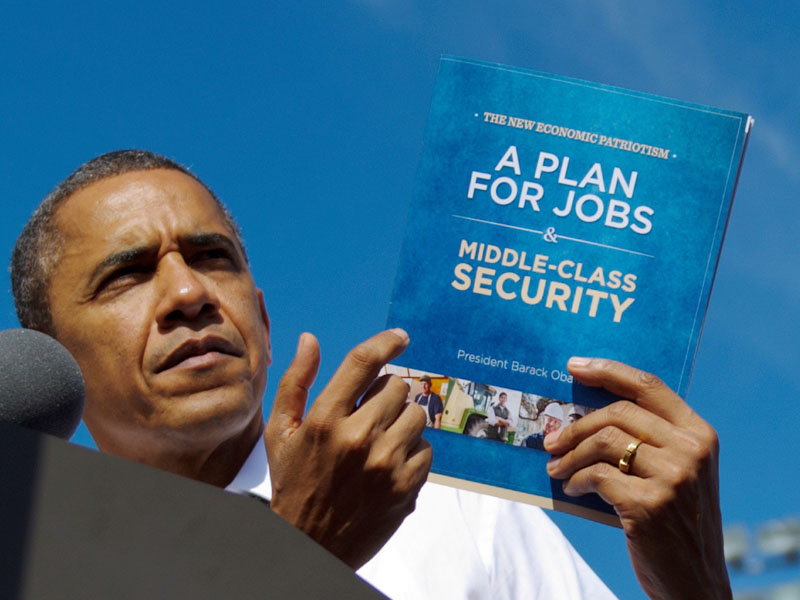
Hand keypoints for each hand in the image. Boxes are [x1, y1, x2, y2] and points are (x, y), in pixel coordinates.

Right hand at [264, 328, 431, 568]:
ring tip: (379, 440)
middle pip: (397, 387)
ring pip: (416, 415)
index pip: (364, 362)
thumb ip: (295, 382)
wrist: (311, 545)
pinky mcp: (407, 487)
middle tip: (369, 415)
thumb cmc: (294, 483)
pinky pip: (427, 448)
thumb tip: (310, 339)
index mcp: (325, 420)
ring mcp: (386, 464)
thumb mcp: (280, 433)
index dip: (386, 342)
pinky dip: (412, 451)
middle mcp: (358, 438)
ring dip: (401, 421)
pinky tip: (389, 464)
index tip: (400, 337)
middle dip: (386, 395)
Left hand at [544, 358, 730, 599]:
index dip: (608, 370)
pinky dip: (575, 481)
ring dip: (570, 456)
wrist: (695, 581)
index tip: (574, 365)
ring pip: (602, 442)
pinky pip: (596, 476)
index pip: (648, 385)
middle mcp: (691, 450)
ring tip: (555, 469)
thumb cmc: (676, 521)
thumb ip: (649, 440)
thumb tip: (583, 412)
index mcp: (699, 434)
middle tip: (551, 442)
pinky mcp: (650, 505)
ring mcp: (673, 478)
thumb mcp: (678, 472)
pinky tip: (571, 490)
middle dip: (576, 426)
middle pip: (617, 413)